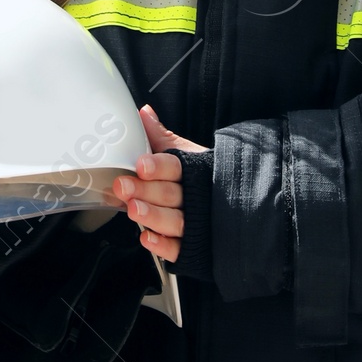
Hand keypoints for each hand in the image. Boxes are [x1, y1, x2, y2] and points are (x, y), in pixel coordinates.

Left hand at [111, 105, 204, 264]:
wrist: (237, 208)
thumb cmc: (204, 181)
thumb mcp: (187, 155)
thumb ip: (162, 138)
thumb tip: (143, 113)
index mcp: (192, 171)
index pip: (174, 167)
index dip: (158, 166)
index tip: (141, 165)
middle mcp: (193, 197)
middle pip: (170, 194)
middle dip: (146, 190)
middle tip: (124, 186)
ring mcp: (195, 223)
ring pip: (174, 221)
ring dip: (153, 216)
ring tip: (134, 210)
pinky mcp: (193, 246)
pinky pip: (179, 248)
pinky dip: (163, 245)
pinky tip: (148, 238)